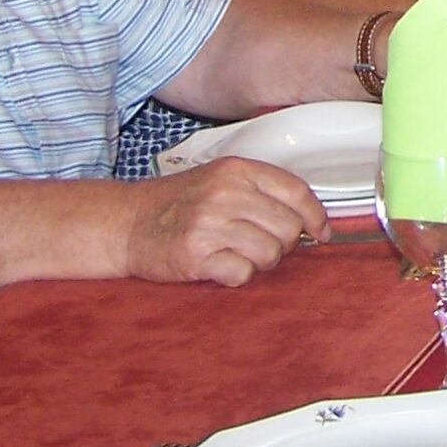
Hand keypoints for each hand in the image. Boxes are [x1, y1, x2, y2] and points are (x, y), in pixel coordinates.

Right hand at [123, 157, 327, 286]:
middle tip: (262, 245)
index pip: (297, 192)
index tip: (321, 232)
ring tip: (238, 255)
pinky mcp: (196, 256)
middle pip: (288, 227)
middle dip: (284, 243)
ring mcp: (209, 224)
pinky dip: (237, 276)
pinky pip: (242, 274)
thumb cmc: (178, 204)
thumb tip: (309, 219)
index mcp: (237, 170)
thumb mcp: (220, 180)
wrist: (126, 223)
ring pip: (270, 253)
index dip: (316, 216)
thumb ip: (261, 192)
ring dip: (260, 261)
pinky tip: (220, 266)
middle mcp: (225, 194)